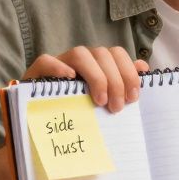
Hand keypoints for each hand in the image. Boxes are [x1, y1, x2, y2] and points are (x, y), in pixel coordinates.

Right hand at [22, 47, 149, 112]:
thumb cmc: (78, 112)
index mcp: (97, 63)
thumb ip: (122, 84)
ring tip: (100, 101)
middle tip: (117, 107)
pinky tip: (70, 79)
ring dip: (96, 76)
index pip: (117, 53)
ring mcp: (58, 64)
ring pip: (80, 54)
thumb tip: (142, 67)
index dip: (128, 72)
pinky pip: (46, 61)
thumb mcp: (103, 101)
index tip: (133, 97)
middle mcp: (79, 60)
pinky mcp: (36, 73)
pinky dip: (58, 68)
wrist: (39, 126)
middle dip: (115, 80)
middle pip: (102, 54)